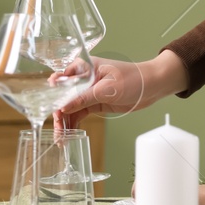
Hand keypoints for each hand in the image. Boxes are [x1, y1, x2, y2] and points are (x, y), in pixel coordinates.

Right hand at [54, 50, 187, 130]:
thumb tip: (63, 107)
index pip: (63, 79)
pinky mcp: (96, 102)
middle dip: (59, 113)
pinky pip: (80, 112)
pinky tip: (69, 133)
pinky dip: (74, 122)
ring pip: (71, 107)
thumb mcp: (107, 89)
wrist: (152, 86)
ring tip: (61, 137)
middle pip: (65, 96)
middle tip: (57, 128)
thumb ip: (84, 98)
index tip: (51, 108)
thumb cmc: (133, 79)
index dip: (54, 94)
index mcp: (85, 67)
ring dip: (65, 121)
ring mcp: (90, 91)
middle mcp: (84, 79)